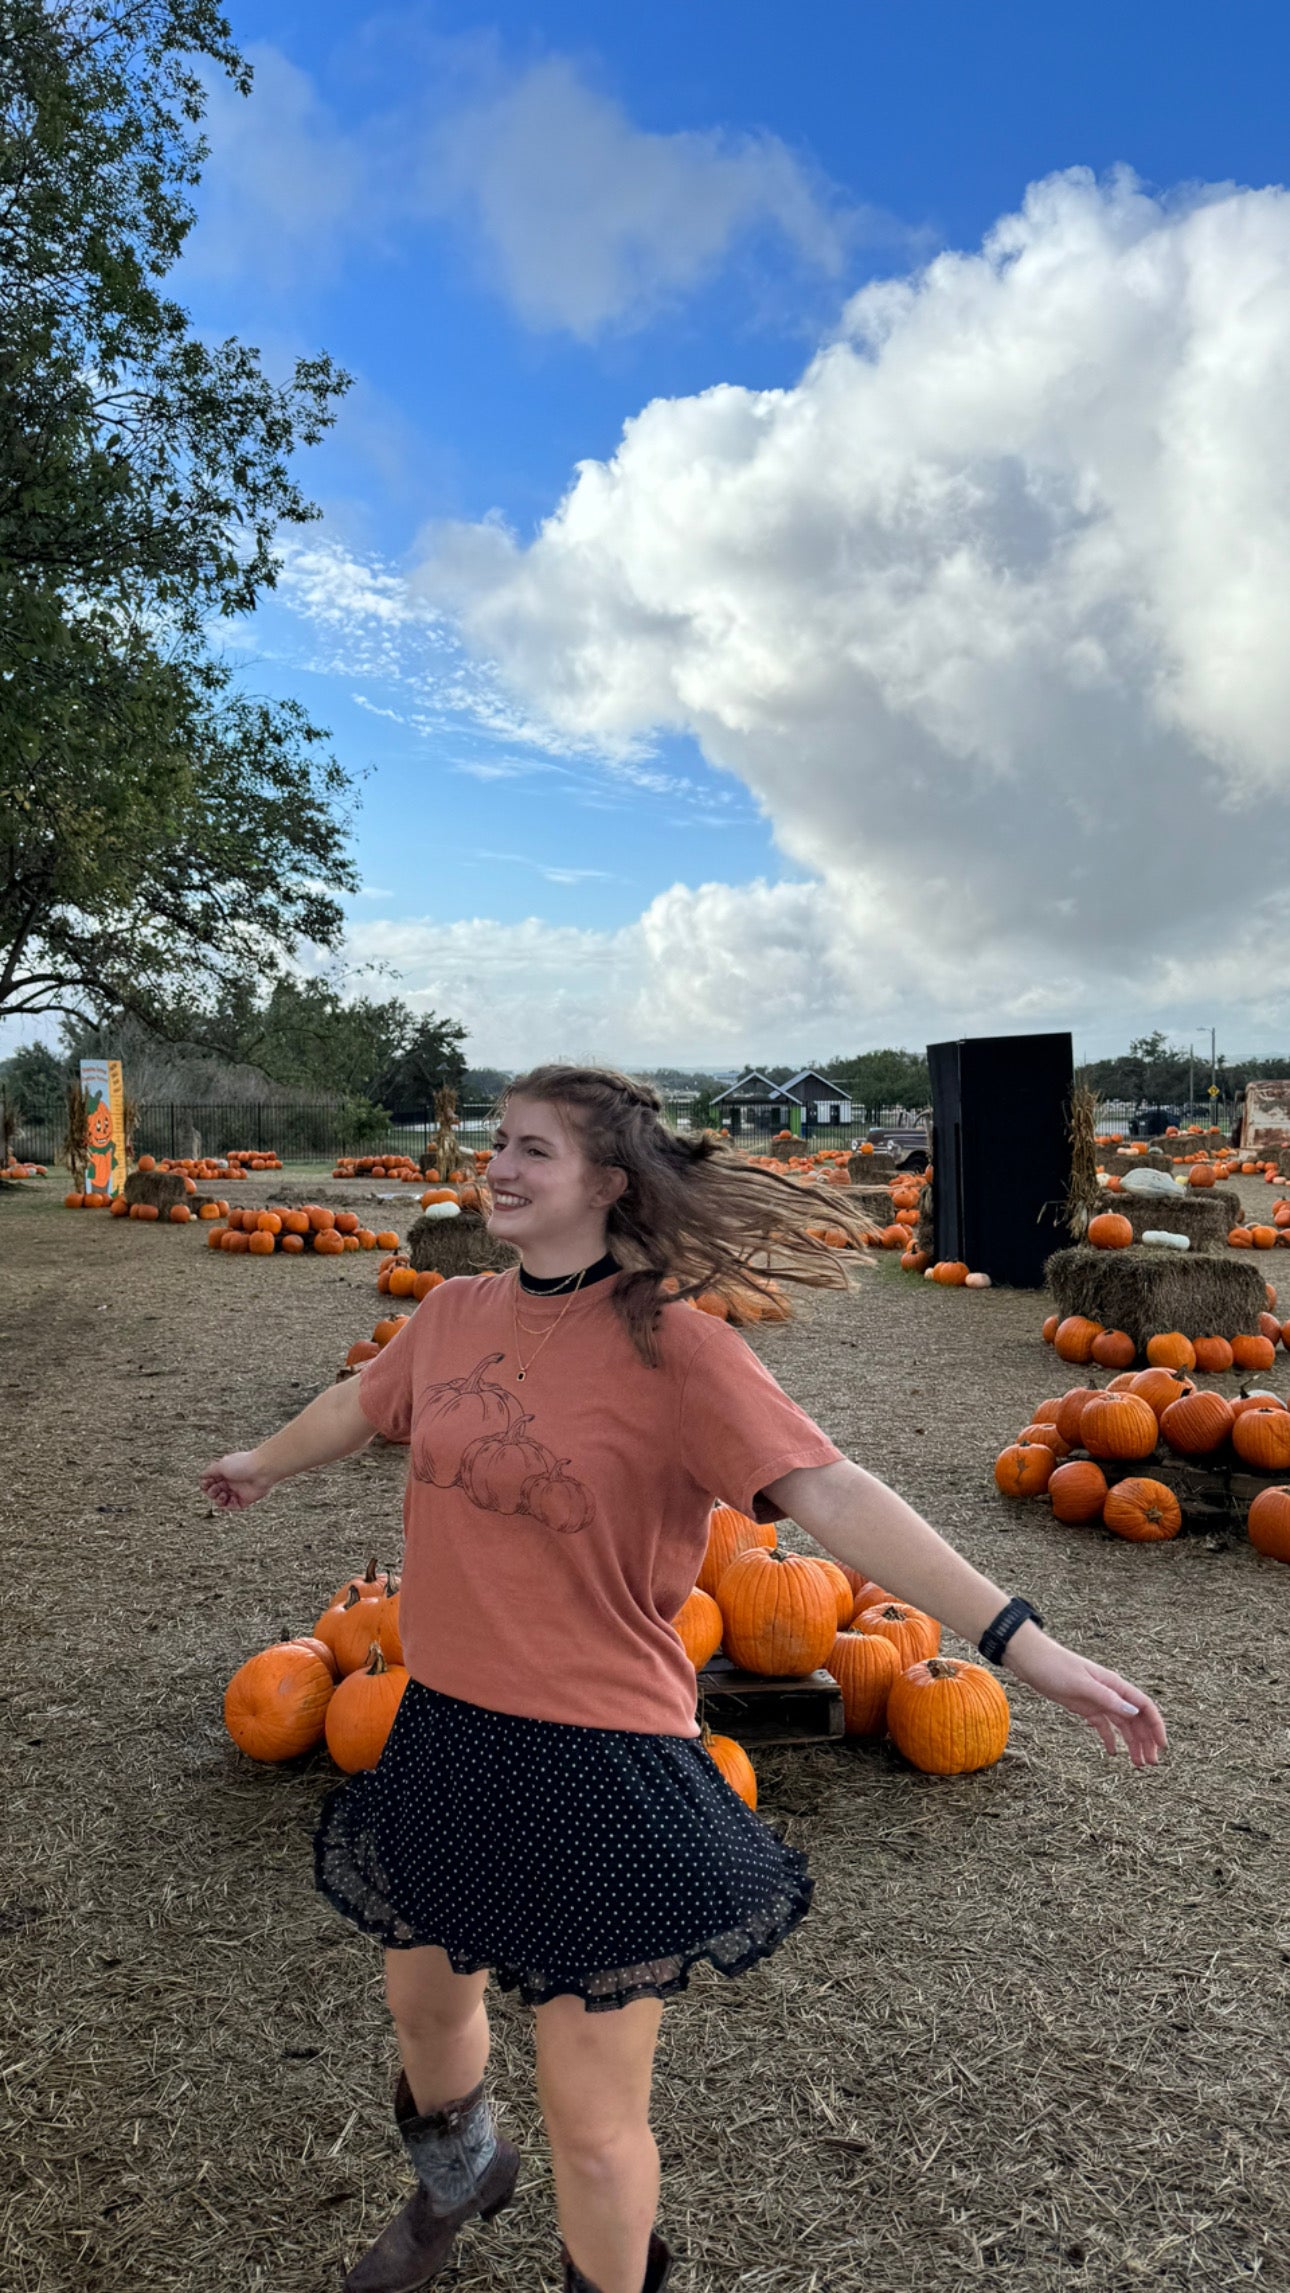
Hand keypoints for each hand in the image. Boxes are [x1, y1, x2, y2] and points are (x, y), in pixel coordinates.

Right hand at [201, 1450, 277, 1510]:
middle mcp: (230, 1482)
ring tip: (223, 1495)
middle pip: (214, 1492)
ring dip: (218, 1500)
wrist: (262, 1470)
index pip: (210, 1481)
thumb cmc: (242, 1465)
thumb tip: (201, 1476)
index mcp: (224, 1472)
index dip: (206, 1484)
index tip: (206, 1483)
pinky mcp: (245, 1500)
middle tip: (216, 1489)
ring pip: (222, 1501)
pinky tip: (230, 1499)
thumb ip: (209, 1471)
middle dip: (211, 1492)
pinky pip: (233, 1507)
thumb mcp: (221, 1465)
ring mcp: (238, 1491)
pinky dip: (229, 1506)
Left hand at [1003, 1627, 1165, 1766]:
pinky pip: (1103, 1726)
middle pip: (1136, 1719)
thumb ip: (1107, 1698)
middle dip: (1146, 1740)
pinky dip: (1110, 1739)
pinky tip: (1113, 1753)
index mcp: (1114, 1684)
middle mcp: (1111, 1693)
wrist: (1030, 1660)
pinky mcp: (1085, 1707)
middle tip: (1149, 1764)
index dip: (1156, 1726)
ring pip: (1122, 1725)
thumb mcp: (1081, 1684)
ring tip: (1138, 1764)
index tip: (1162, 1746)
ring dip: (1132, 1743)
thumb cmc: (1055, 1667)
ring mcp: (1098, 1701)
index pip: (1144, 1706)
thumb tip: (1133, 1711)